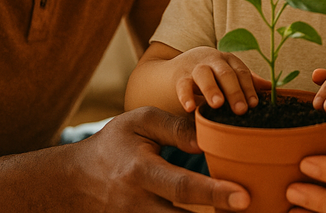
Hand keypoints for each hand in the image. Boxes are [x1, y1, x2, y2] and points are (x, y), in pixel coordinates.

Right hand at [70, 106, 250, 210]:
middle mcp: (138, 204)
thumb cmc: (113, 145)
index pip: (183, 187)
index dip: (215, 194)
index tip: (244, 197)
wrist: (74, 180)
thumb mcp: (140, 122)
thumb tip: (211, 139)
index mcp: (140, 172)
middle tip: (251, 210)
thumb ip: (176, 129)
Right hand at [172, 46, 259, 114]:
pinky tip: (189, 108)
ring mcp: (196, 67)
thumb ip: (247, 81)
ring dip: (212, 89)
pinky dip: (185, 95)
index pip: (241, 72)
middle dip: (234, 91)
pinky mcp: (180, 76)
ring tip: (218, 104)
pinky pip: (183, 84)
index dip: (249, 88)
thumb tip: (272, 88)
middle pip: (226, 73)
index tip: (254, 104)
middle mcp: (213, 60)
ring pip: (204, 74)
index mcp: (229, 60)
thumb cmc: (212, 74)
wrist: (179, 66)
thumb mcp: (229, 74)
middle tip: (240, 109)